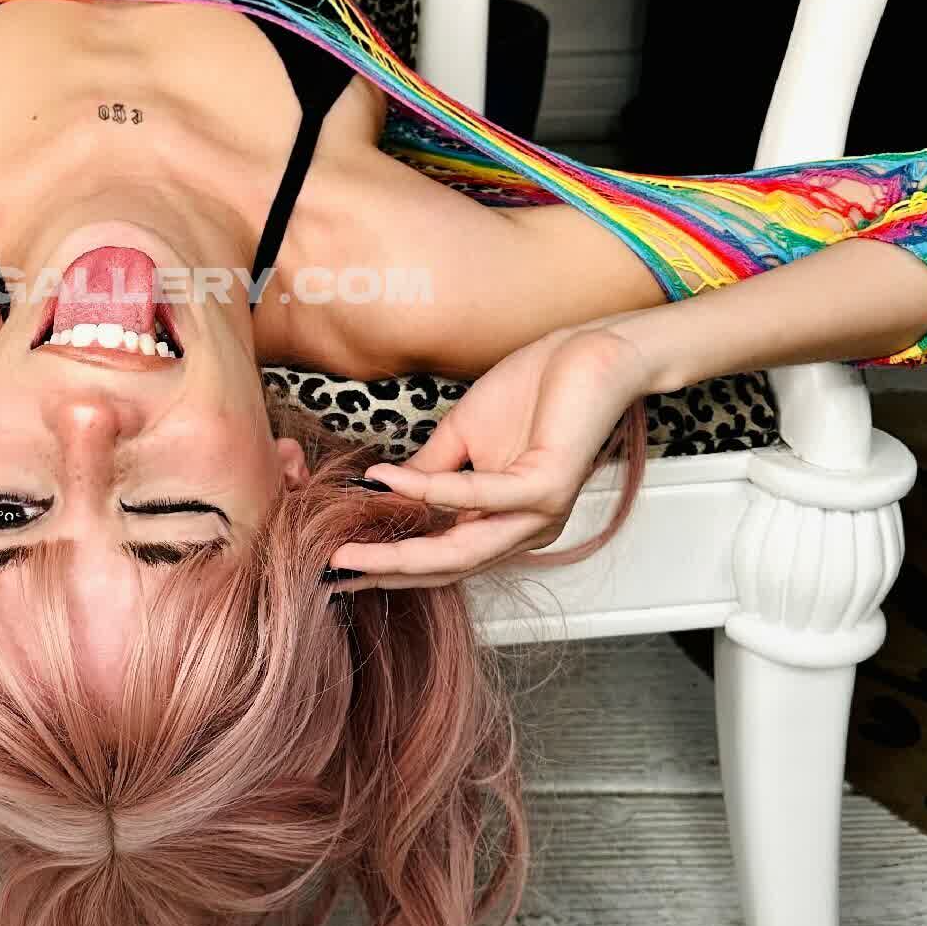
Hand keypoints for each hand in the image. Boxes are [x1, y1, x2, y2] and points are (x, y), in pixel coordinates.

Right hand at [330, 325, 649, 590]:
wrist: (592, 354)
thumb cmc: (536, 390)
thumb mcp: (463, 438)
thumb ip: (428, 472)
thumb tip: (381, 497)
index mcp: (505, 523)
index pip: (441, 559)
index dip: (389, 566)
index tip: (339, 568)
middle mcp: (524, 530)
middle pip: (446, 566)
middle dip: (386, 571)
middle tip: (334, 571)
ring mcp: (539, 514)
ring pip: (461, 549)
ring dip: (401, 550)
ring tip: (352, 549)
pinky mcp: (548, 486)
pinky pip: (479, 495)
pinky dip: (430, 491)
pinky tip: (392, 482)